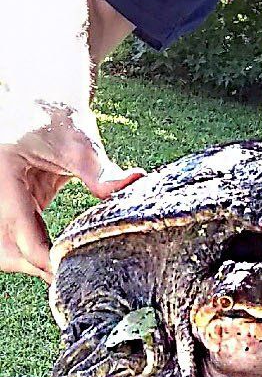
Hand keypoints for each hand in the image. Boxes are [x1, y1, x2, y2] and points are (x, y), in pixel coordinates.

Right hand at [0, 99, 142, 282]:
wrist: (41, 97)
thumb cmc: (58, 113)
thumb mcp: (80, 140)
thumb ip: (100, 170)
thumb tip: (133, 183)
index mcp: (3, 171)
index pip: (20, 227)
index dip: (42, 256)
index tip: (66, 271)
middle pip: (2, 247)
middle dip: (32, 265)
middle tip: (67, 279)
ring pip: (1, 247)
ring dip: (27, 261)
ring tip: (63, 271)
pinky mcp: (9, 204)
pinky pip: (12, 237)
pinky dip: (30, 251)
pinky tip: (56, 260)